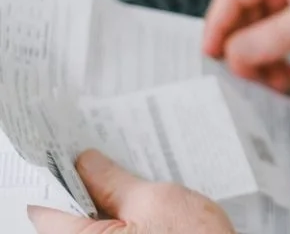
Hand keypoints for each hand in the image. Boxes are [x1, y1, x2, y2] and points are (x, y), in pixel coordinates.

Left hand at [28, 150, 233, 233]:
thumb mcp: (155, 200)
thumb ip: (114, 181)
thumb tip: (87, 162)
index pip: (47, 206)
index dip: (58, 174)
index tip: (71, 151)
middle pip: (69, 217)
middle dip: (84, 185)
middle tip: (102, 156)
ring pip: (91, 227)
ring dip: (104, 202)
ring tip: (124, 176)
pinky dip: (118, 219)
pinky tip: (136, 202)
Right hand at [203, 0, 289, 90]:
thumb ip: (274, 35)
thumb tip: (234, 53)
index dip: (217, 24)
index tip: (211, 54)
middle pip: (241, 19)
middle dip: (241, 50)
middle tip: (246, 77)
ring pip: (255, 39)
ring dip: (259, 64)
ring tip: (275, 81)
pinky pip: (274, 50)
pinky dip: (275, 67)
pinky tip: (288, 79)